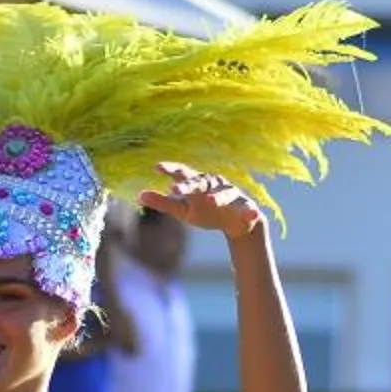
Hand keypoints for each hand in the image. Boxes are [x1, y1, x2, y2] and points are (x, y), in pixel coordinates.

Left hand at [137, 163, 265, 241]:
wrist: (236, 224)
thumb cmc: (206, 211)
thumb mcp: (183, 210)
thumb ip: (163, 203)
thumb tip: (139, 195)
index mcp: (197, 183)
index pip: (183, 173)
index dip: (171, 170)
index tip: (157, 167)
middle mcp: (214, 184)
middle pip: (201, 182)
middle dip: (189, 185)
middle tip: (174, 189)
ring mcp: (230, 195)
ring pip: (224, 193)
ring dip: (218, 196)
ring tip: (209, 200)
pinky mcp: (246, 207)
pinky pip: (248, 209)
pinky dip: (250, 212)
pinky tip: (252, 216)